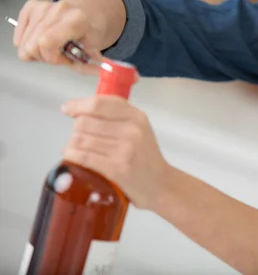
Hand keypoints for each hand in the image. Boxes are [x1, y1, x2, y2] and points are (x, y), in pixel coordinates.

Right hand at [13, 0, 125, 74]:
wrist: (92, 10)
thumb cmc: (92, 32)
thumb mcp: (97, 50)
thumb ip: (97, 66)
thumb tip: (121, 78)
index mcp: (76, 19)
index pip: (46, 43)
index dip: (52, 58)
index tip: (65, 60)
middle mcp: (58, 9)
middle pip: (33, 46)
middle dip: (47, 57)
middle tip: (62, 55)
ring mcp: (44, 6)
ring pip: (24, 42)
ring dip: (38, 50)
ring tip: (56, 47)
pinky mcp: (32, 6)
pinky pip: (20, 33)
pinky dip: (29, 40)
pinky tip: (45, 39)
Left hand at [60, 95, 169, 209]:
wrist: (160, 184)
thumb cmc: (145, 157)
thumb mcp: (139, 129)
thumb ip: (116, 116)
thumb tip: (79, 111)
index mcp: (136, 116)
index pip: (100, 103)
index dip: (78, 105)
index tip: (67, 109)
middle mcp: (131, 130)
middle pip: (85, 121)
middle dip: (76, 128)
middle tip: (79, 136)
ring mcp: (124, 149)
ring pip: (80, 139)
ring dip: (71, 143)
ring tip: (74, 148)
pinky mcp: (116, 168)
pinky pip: (83, 156)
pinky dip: (71, 155)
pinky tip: (71, 156)